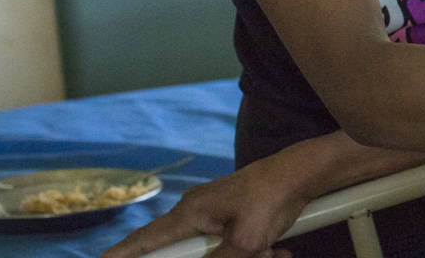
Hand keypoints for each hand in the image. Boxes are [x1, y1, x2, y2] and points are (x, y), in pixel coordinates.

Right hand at [101, 153, 307, 257]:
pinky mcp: (231, 218)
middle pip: (184, 255)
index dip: (121, 257)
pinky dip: (255, 253)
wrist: (302, 175)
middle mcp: (194, 213)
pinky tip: (276, 249)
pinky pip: (233, 248)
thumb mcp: (245, 242)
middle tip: (248, 248)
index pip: (143, 242)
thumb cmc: (272, 199)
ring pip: (216, 255)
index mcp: (189, 214)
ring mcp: (213, 215)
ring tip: (267, 249)